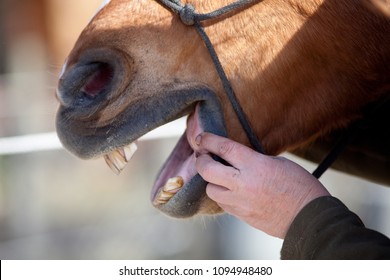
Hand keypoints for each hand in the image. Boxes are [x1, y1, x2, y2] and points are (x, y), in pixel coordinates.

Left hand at [194, 133, 329, 237]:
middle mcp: (243, 184)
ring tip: (220, 176)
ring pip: (211, 190)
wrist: (309, 218)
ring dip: (212, 181)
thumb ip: (254, 160)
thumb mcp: (279, 163)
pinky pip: (222, 204)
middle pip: (207, 170)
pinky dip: (222, 195)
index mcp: (255, 165)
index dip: (209, 141)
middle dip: (201, 160)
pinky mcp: (241, 216)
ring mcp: (240, 202)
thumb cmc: (300, 187)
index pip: (224, 148)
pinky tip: (230, 190)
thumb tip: (236, 159)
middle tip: (202, 156)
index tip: (201, 138)